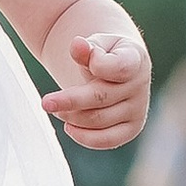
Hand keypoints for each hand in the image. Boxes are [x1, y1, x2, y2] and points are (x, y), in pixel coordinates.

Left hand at [44, 26, 149, 150]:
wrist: (118, 71)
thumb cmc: (104, 55)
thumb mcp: (96, 45)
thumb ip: (86, 47)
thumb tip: (77, 44)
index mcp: (135, 59)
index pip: (119, 67)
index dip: (98, 64)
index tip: (78, 56)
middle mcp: (140, 85)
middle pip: (100, 98)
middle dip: (69, 101)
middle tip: (45, 102)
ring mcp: (137, 109)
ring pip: (97, 120)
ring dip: (71, 116)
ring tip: (56, 108)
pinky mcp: (131, 129)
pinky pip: (107, 140)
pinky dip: (83, 137)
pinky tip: (68, 126)